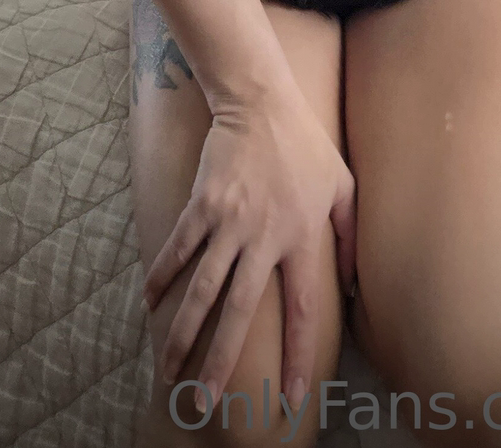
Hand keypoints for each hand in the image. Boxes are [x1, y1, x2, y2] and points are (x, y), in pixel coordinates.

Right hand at [143, 76, 356, 410]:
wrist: (260, 100)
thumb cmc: (305, 144)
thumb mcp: (342, 186)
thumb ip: (349, 237)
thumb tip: (351, 285)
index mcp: (301, 238)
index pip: (303, 311)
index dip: (297, 356)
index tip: (290, 397)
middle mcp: (263, 238)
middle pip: (239, 313)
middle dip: (220, 362)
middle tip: (202, 401)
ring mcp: (228, 221)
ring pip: (202, 290)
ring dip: (182, 333)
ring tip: (167, 369)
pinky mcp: (202, 204)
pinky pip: (178, 248)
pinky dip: (161, 276)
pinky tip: (148, 304)